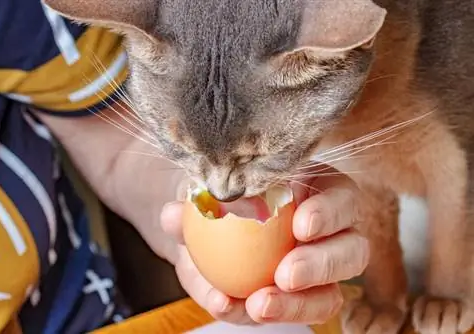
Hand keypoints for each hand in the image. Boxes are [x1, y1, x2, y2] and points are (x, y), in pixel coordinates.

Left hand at [160, 164, 368, 324]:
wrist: (206, 223)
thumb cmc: (222, 192)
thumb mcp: (210, 185)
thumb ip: (194, 198)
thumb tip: (175, 216)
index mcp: (320, 192)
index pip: (342, 199)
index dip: (329, 213)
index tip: (301, 225)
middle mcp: (329, 234)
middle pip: (351, 252)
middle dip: (321, 266)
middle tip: (285, 274)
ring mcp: (316, 272)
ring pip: (328, 295)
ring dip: (296, 305)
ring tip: (258, 304)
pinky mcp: (293, 300)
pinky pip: (282, 313)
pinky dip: (249, 312)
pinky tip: (223, 304)